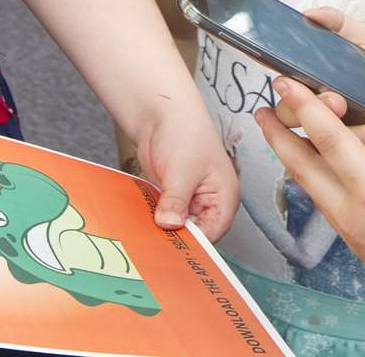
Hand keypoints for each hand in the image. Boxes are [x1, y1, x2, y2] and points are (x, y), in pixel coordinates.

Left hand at [133, 102, 238, 240]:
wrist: (162, 115)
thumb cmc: (185, 133)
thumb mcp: (182, 171)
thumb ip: (176, 200)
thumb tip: (170, 225)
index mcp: (224, 198)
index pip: (213, 233)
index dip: (194, 243)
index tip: (172, 250)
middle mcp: (209, 203)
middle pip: (195, 234)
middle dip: (176, 238)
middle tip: (154, 246)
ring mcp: (189, 201)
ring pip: (177, 227)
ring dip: (162, 229)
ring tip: (145, 236)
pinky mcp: (171, 198)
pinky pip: (163, 217)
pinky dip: (153, 219)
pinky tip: (141, 223)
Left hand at [255, 78, 364, 333]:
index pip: (329, 140)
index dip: (306, 107)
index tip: (284, 82)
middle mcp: (352, 216)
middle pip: (301, 169)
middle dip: (278, 137)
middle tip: (262, 111)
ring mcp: (352, 235)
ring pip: (312, 189)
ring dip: (295, 160)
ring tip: (286, 137)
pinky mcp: (360, 247)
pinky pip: (329, 205)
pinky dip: (319, 181)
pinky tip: (324, 171)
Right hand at [268, 6, 364, 169]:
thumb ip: (343, 27)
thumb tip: (311, 15)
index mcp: (314, 90)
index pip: (288, 97)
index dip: (298, 98)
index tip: (323, 92)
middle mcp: (319, 122)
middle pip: (304, 130)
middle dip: (324, 117)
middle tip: (344, 103)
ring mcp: (338, 151)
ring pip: (336, 153)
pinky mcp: (362, 171)